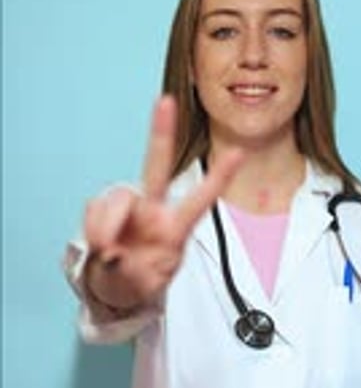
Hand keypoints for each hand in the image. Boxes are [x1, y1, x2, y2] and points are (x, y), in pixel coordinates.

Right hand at [84, 95, 242, 308]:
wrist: (113, 285)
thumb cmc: (139, 279)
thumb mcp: (148, 285)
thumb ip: (137, 272)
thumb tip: (112, 253)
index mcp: (176, 227)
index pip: (201, 199)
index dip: (219, 177)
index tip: (239, 152)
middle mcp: (153, 210)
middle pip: (156, 167)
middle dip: (160, 133)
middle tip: (166, 102)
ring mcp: (127, 208)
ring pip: (118, 200)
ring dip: (108, 230)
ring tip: (111, 255)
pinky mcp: (102, 208)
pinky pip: (94, 213)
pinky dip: (96, 234)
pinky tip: (104, 250)